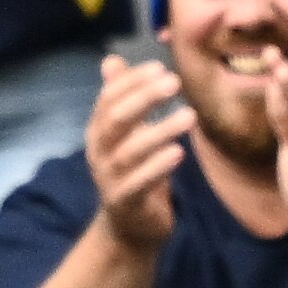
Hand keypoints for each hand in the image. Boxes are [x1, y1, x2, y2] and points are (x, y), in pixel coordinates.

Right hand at [86, 53, 193, 251]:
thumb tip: (110, 61)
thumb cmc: (133, 171)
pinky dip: (158, 168)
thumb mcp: (127, 132)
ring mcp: (109, 180)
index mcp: (98, 132)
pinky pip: (139, 183)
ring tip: (189, 116)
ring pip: (130, 152)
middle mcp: (99, 154)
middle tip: (175, 82)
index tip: (160, 67)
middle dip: (144, 99)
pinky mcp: (124, 202)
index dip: (132, 82)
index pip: (108, 99)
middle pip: (116, 121)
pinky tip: (179, 153)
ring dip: (160, 132)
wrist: (129, 226)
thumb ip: (121, 97)